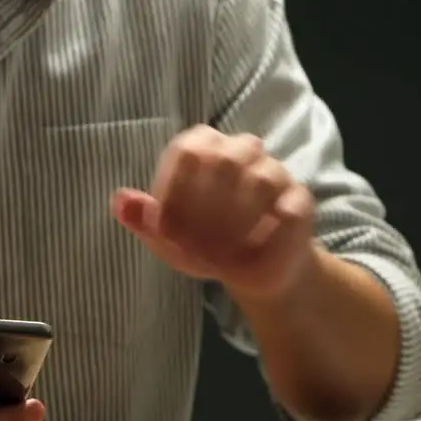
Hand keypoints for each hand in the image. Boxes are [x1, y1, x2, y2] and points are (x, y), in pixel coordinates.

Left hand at [111, 124, 319, 301]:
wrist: (257, 270)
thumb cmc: (207, 245)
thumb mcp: (169, 239)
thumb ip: (144, 219)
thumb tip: (119, 201)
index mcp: (204, 149)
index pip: (187, 150)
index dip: (172, 190)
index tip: (164, 229)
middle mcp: (242, 152)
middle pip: (222, 159)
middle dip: (202, 209)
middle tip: (191, 247)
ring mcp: (275, 173)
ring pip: (259, 178)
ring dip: (233, 223)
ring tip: (217, 258)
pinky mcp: (300, 202)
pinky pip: (286, 211)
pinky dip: (264, 239)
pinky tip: (247, 260)